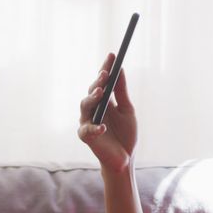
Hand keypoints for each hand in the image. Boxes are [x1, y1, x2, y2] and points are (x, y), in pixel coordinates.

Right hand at [78, 53, 137, 172]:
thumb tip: (120, 70)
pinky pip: (88, 129)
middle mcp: (93, 109)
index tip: (112, 54)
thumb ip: (122, 92)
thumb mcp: (127, 110)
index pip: (102, 81)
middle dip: (98, 82)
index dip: (106, 67)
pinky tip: (103, 127)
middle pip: (92, 91)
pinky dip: (95, 128)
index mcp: (103, 101)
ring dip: (92, 98)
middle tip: (106, 73)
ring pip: (85, 105)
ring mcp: (87, 121)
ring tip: (101, 92)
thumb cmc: (126, 135)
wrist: (125, 158)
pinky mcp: (86, 136)